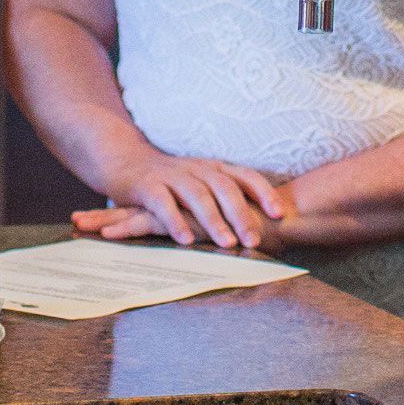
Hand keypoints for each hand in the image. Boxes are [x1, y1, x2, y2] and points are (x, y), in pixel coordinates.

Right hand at [88, 148, 292, 251]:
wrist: (124, 160)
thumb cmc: (170, 181)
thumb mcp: (202, 183)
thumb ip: (226, 199)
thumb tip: (263, 224)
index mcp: (213, 168)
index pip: (244, 176)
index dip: (262, 192)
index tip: (278, 214)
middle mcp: (196, 169)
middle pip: (224, 187)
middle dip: (241, 214)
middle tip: (254, 239)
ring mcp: (171, 175)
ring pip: (197, 195)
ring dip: (213, 220)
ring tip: (227, 244)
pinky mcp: (147, 186)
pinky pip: (163, 203)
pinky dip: (175, 222)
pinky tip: (185, 241)